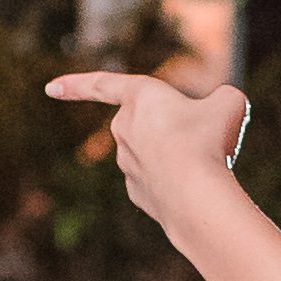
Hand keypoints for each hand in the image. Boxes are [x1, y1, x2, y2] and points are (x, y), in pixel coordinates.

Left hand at [44, 65, 250, 227]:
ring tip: (207, 164)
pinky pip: (162, 180)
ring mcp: (127, 163)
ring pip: (160, 153)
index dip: (76, 84)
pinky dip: (180, 182)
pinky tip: (196, 187)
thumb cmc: (209, 141)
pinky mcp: (137, 192)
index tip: (50, 88)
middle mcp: (124, 129)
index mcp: (140, 97)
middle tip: (206, 137)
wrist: (196, 195)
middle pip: (151, 123)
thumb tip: (222, 112)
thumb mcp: (230, 104)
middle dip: (177, 129)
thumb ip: (222, 100)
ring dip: (183, 156)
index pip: (103, 85)